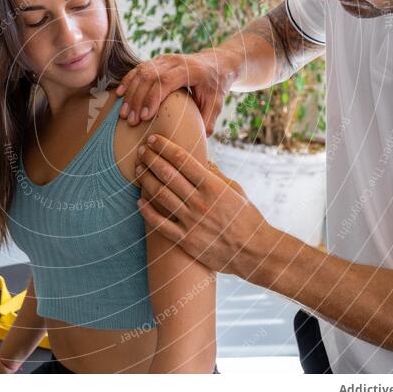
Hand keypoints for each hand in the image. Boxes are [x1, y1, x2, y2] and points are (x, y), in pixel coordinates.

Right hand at [116, 49, 234, 134]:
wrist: (216, 63)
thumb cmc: (216, 85)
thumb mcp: (217, 103)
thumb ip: (208, 121)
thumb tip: (198, 140)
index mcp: (190, 69)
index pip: (165, 81)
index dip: (153, 98)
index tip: (145, 117)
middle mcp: (174, 61)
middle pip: (149, 77)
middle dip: (137, 99)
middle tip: (131, 121)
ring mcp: (164, 59)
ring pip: (141, 73)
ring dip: (130, 93)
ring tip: (124, 114)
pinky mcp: (157, 61)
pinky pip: (138, 69)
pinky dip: (128, 81)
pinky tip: (119, 95)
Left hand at [135, 134, 271, 274]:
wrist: (254, 253)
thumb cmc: (247, 219)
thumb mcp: (237, 191)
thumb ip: (217, 175)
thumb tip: (204, 160)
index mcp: (213, 186)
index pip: (183, 160)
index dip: (165, 147)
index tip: (154, 139)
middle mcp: (199, 202)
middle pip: (168, 174)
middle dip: (151, 158)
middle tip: (141, 150)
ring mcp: (191, 221)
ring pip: (160, 195)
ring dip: (146, 180)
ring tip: (138, 169)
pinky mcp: (186, 240)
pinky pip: (160, 224)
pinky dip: (147, 211)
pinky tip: (139, 201)